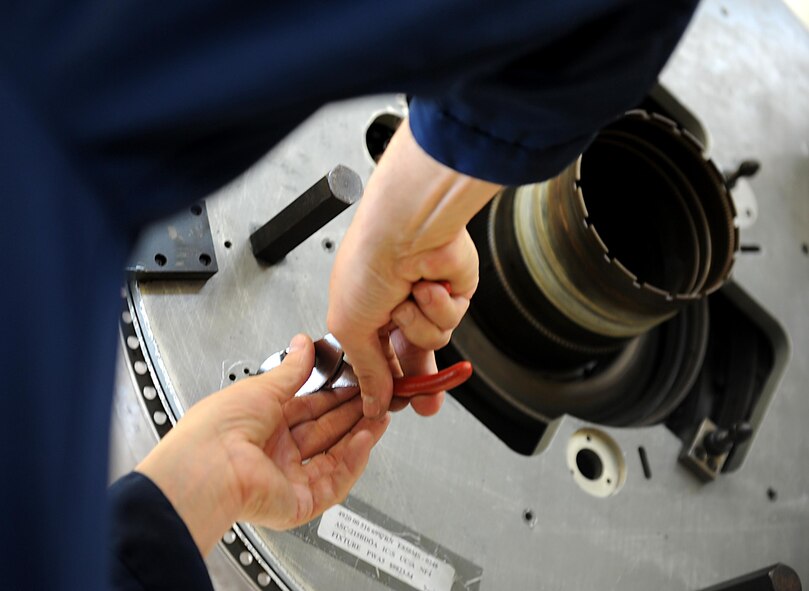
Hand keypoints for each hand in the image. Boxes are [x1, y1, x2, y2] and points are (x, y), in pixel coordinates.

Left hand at [135, 334, 389, 555]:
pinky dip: (353, 461)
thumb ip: (291, 370)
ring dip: (359, 437)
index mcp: (261, 426)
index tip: (356, 383)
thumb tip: (303, 345)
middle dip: (352, 415)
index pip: (308, 410)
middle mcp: (274, 454)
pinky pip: (334, 482)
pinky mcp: (298, 503)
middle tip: (376, 398)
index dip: (334, 396)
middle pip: (324, 433)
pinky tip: (366, 439)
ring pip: (334, 458)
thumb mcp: (262, 387)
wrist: (208, 466)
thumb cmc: (218, 427)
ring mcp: (287, 480)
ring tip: (379, 416)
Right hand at [328, 119, 500, 417]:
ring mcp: (425, 302)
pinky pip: (449, 321)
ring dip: (418, 323)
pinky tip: (427, 286)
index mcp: (362, 314)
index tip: (391, 404)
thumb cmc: (369, 262)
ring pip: (431, 341)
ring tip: (407, 298)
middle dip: (419, 381)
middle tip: (425, 402)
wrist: (407, 229)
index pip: (376, 361)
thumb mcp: (351, 327)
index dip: (385, 385)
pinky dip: (438, 306)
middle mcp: (394, 309)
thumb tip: (372, 403)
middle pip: (411, 358)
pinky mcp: (452, 295)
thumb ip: (366, 371)